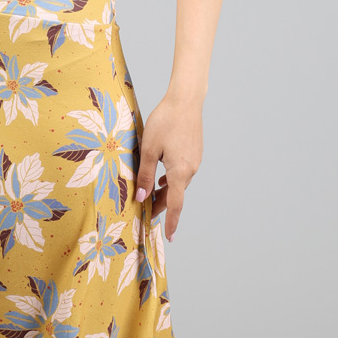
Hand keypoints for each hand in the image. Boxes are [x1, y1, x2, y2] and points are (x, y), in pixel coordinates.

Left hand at [133, 93, 202, 241]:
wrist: (185, 100)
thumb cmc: (165, 121)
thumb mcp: (149, 149)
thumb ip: (146, 175)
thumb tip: (142, 198)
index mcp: (180, 172)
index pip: (175, 204)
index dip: (171, 221)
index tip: (169, 237)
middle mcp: (191, 169)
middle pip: (175, 195)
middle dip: (161, 205)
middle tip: (146, 214)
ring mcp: (195, 161)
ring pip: (178, 183)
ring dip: (165, 191)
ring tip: (150, 195)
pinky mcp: (195, 153)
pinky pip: (182, 173)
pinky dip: (172, 179)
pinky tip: (161, 177)